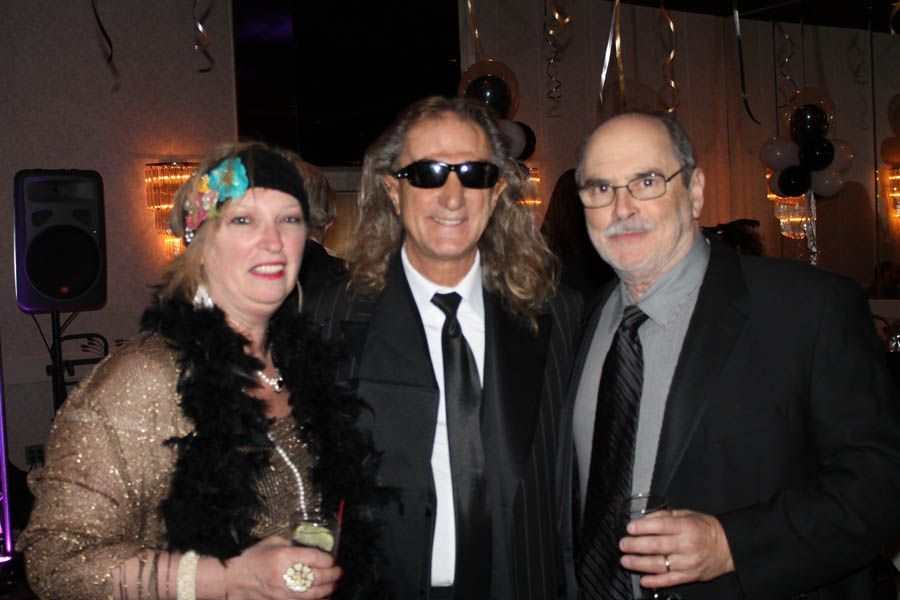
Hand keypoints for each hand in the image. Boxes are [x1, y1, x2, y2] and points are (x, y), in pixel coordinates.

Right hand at [221, 535, 340, 598]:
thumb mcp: (271, 542)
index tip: (332, 559)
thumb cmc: (252, 558)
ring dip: (327, 589)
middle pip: (317, 576)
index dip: (327, 559)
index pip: (314, 557)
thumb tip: (309, 547)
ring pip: (312, 593)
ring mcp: (282, 592)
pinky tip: (321, 596)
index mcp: (283, 556)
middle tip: (339, 572)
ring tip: (334, 585)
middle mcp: (285, 575)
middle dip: (332, 574)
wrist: (232, 578)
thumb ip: (291, 544)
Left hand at [618, 509, 734, 589]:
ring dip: (639, 564)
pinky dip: (655, 581)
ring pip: (660, 565)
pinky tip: (643, 580)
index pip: (660, 526)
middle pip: (656, 546)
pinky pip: (670, 580)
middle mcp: (687, 545)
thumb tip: (644, 519)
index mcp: (686, 527)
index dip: (643, 527)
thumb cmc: (705, 529)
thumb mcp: (687, 515)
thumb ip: (665, 516)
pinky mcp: (690, 576)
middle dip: (636, 545)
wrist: (729, 547)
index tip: (629, 528)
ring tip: (625, 560)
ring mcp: (688, 563)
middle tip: (623, 544)